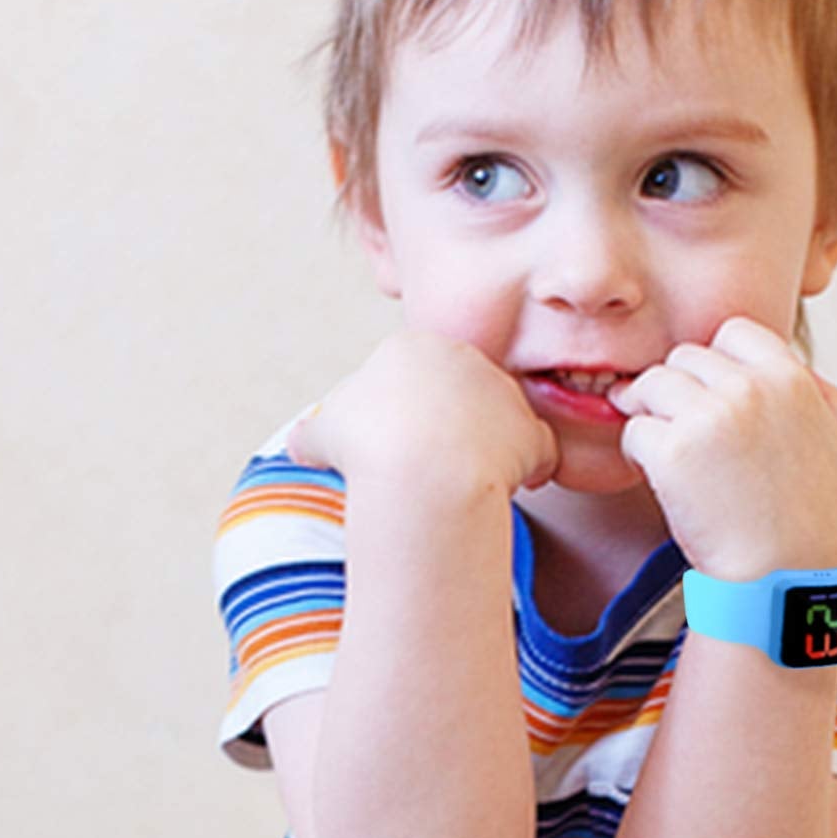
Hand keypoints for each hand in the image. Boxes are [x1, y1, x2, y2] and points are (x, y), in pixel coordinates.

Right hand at [286, 328, 558, 503]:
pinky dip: (525, 472)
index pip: (416, 380)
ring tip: (460, 484)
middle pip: (461, 397)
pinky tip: (501, 491)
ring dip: (486, 451)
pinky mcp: (531, 430)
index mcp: (414, 346)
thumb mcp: (325, 431)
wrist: (421, 469)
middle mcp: (466, 358)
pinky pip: (534, 452)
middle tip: (428, 467)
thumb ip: (316, 431)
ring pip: (498, 423)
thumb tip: (301, 443)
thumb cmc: (367, 444)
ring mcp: (504, 393)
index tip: (396, 448)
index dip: (406, 418)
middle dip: (450, 429)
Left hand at [606, 315, 836, 577]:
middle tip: (676, 424)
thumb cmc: (817, 522)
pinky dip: (636, 450)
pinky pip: (633, 429)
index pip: (734, 331)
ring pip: (652, 384)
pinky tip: (651, 472)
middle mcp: (748, 388)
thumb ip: (831, 400)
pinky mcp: (672, 453)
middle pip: (685, 357)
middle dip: (678, 389)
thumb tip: (805, 372)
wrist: (781, 577)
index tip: (710, 394)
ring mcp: (707, 418)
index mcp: (790, 379)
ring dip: (649, 412)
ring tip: (659, 445)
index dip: (717, 361)